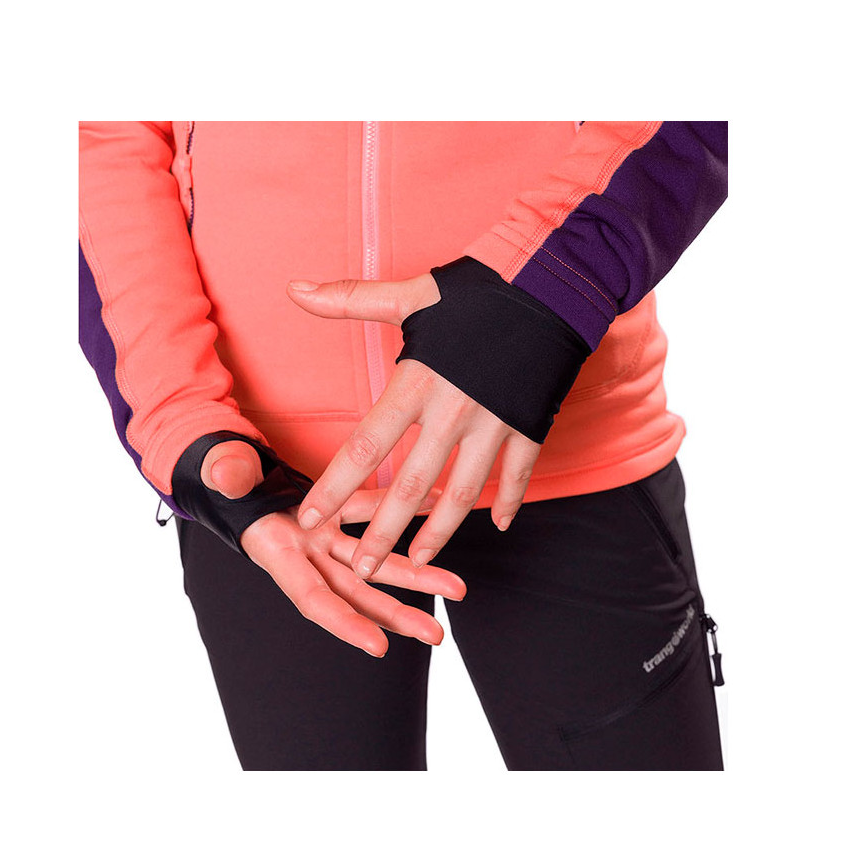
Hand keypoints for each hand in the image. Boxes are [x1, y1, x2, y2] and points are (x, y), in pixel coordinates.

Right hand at [201, 439, 466, 655]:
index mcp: (276, 553)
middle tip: (434, 635)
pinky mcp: (334, 515)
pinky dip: (405, 510)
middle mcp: (305, 554)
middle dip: (395, 614)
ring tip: (455, 589)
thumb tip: (231, 475)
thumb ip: (226, 476)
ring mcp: (322, 538)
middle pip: (355, 591)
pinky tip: (438, 507)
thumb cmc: (219, 474)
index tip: (378, 647)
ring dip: (414, 575)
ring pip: (373, 560)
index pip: (312, 597)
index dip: (343, 623)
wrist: (226, 470)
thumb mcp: (219, 475)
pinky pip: (373, 511)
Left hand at [286, 273, 542, 577]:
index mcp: (417, 382)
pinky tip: (495, 525)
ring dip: (438, 531)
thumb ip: (348, 299)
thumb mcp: (410, 293)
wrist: (552, 282)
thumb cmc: (478, 288)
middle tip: (359, 567)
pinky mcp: (530, 425)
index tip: (310, 518)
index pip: (365, 446)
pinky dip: (507, 501)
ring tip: (417, 561)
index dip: (335, 487)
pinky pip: (517, 475)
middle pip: (411, 485)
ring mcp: (495, 423)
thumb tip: (295, 289)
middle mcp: (454, 411)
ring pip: (462, 492)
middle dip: (382, 532)